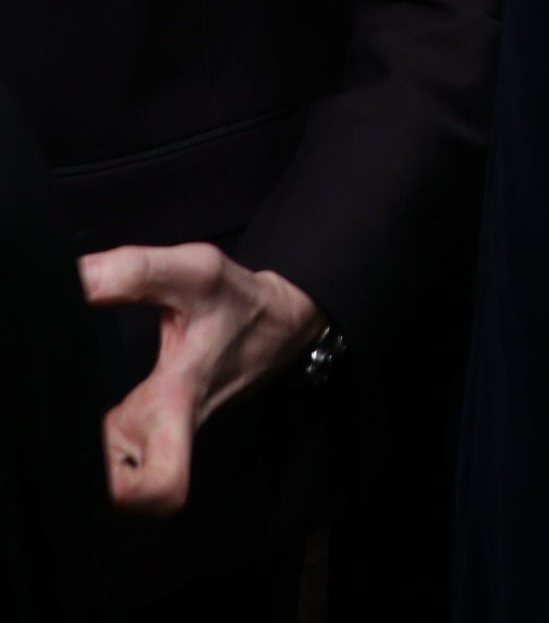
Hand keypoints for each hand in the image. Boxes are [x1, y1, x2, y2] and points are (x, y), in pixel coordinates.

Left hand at [79, 244, 321, 513]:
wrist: (278, 325)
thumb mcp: (196, 272)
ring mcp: (159, 439)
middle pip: (124, 495)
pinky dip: (98, 446)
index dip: (123, 495)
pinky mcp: (156, 433)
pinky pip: (118, 458)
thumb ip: (134, 272)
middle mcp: (165, 435)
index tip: (85, 461)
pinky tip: (81, 411)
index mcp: (177, 403)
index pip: (161, 484)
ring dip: (87, 459)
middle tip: (50, 439)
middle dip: (85, 478)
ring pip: (116, 477)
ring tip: (54, 416)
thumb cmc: (238, 304)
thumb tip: (75, 277)